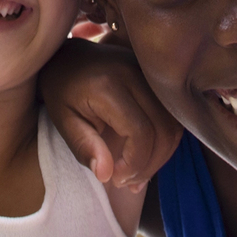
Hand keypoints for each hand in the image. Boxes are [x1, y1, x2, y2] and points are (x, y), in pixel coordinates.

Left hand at [40, 38, 181, 190]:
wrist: (68, 56)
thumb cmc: (61, 90)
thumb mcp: (63, 120)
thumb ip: (84, 146)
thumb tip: (106, 175)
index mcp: (108, 85)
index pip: (140, 132)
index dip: (134, 163)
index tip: (115, 178)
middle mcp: (134, 73)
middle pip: (164, 129)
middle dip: (150, 165)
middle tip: (126, 181)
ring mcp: (148, 72)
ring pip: (175, 124)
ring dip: (161, 155)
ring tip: (136, 173)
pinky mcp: (155, 76)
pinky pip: (173, 114)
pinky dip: (165, 140)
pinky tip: (146, 156)